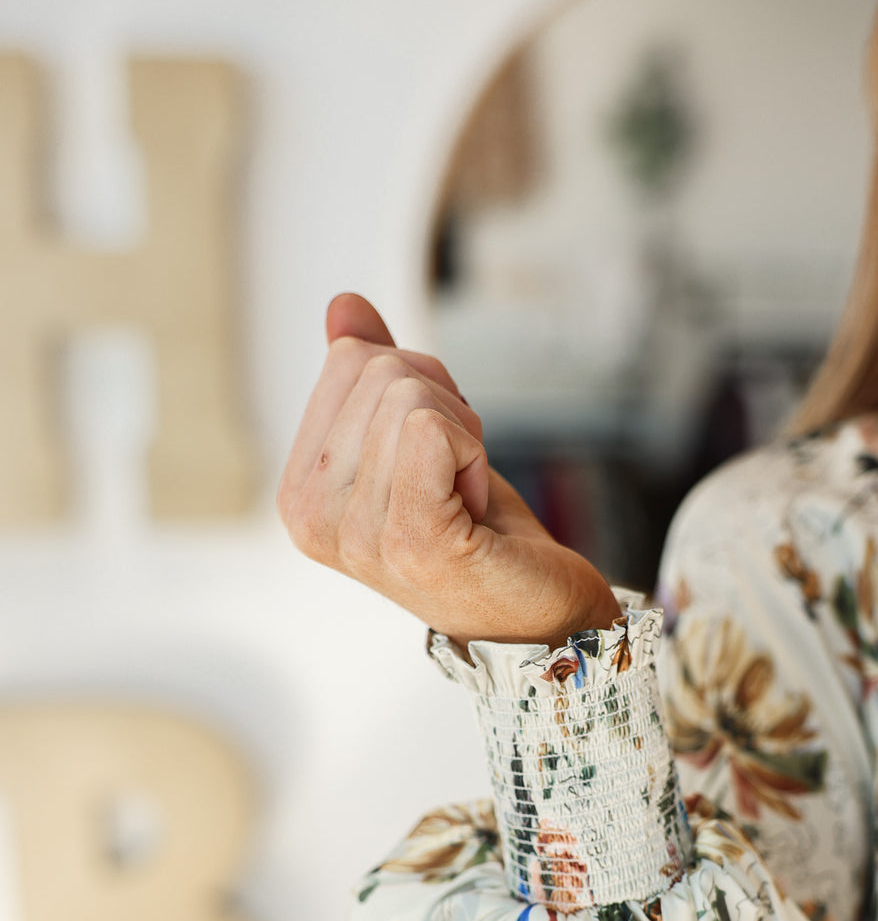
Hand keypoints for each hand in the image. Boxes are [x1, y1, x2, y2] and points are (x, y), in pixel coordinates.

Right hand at [277, 292, 621, 647]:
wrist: (535, 614)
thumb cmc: (478, 534)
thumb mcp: (416, 441)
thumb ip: (372, 376)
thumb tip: (343, 306)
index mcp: (298, 491)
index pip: (349, 361)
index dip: (415, 392)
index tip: (433, 461)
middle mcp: (312, 517)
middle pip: (380, 371)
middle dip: (443, 410)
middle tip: (456, 482)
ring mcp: (355, 532)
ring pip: (411, 396)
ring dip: (464, 440)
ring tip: (465, 501)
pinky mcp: (408, 537)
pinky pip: (434, 428)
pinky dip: (474, 453)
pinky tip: (476, 506)